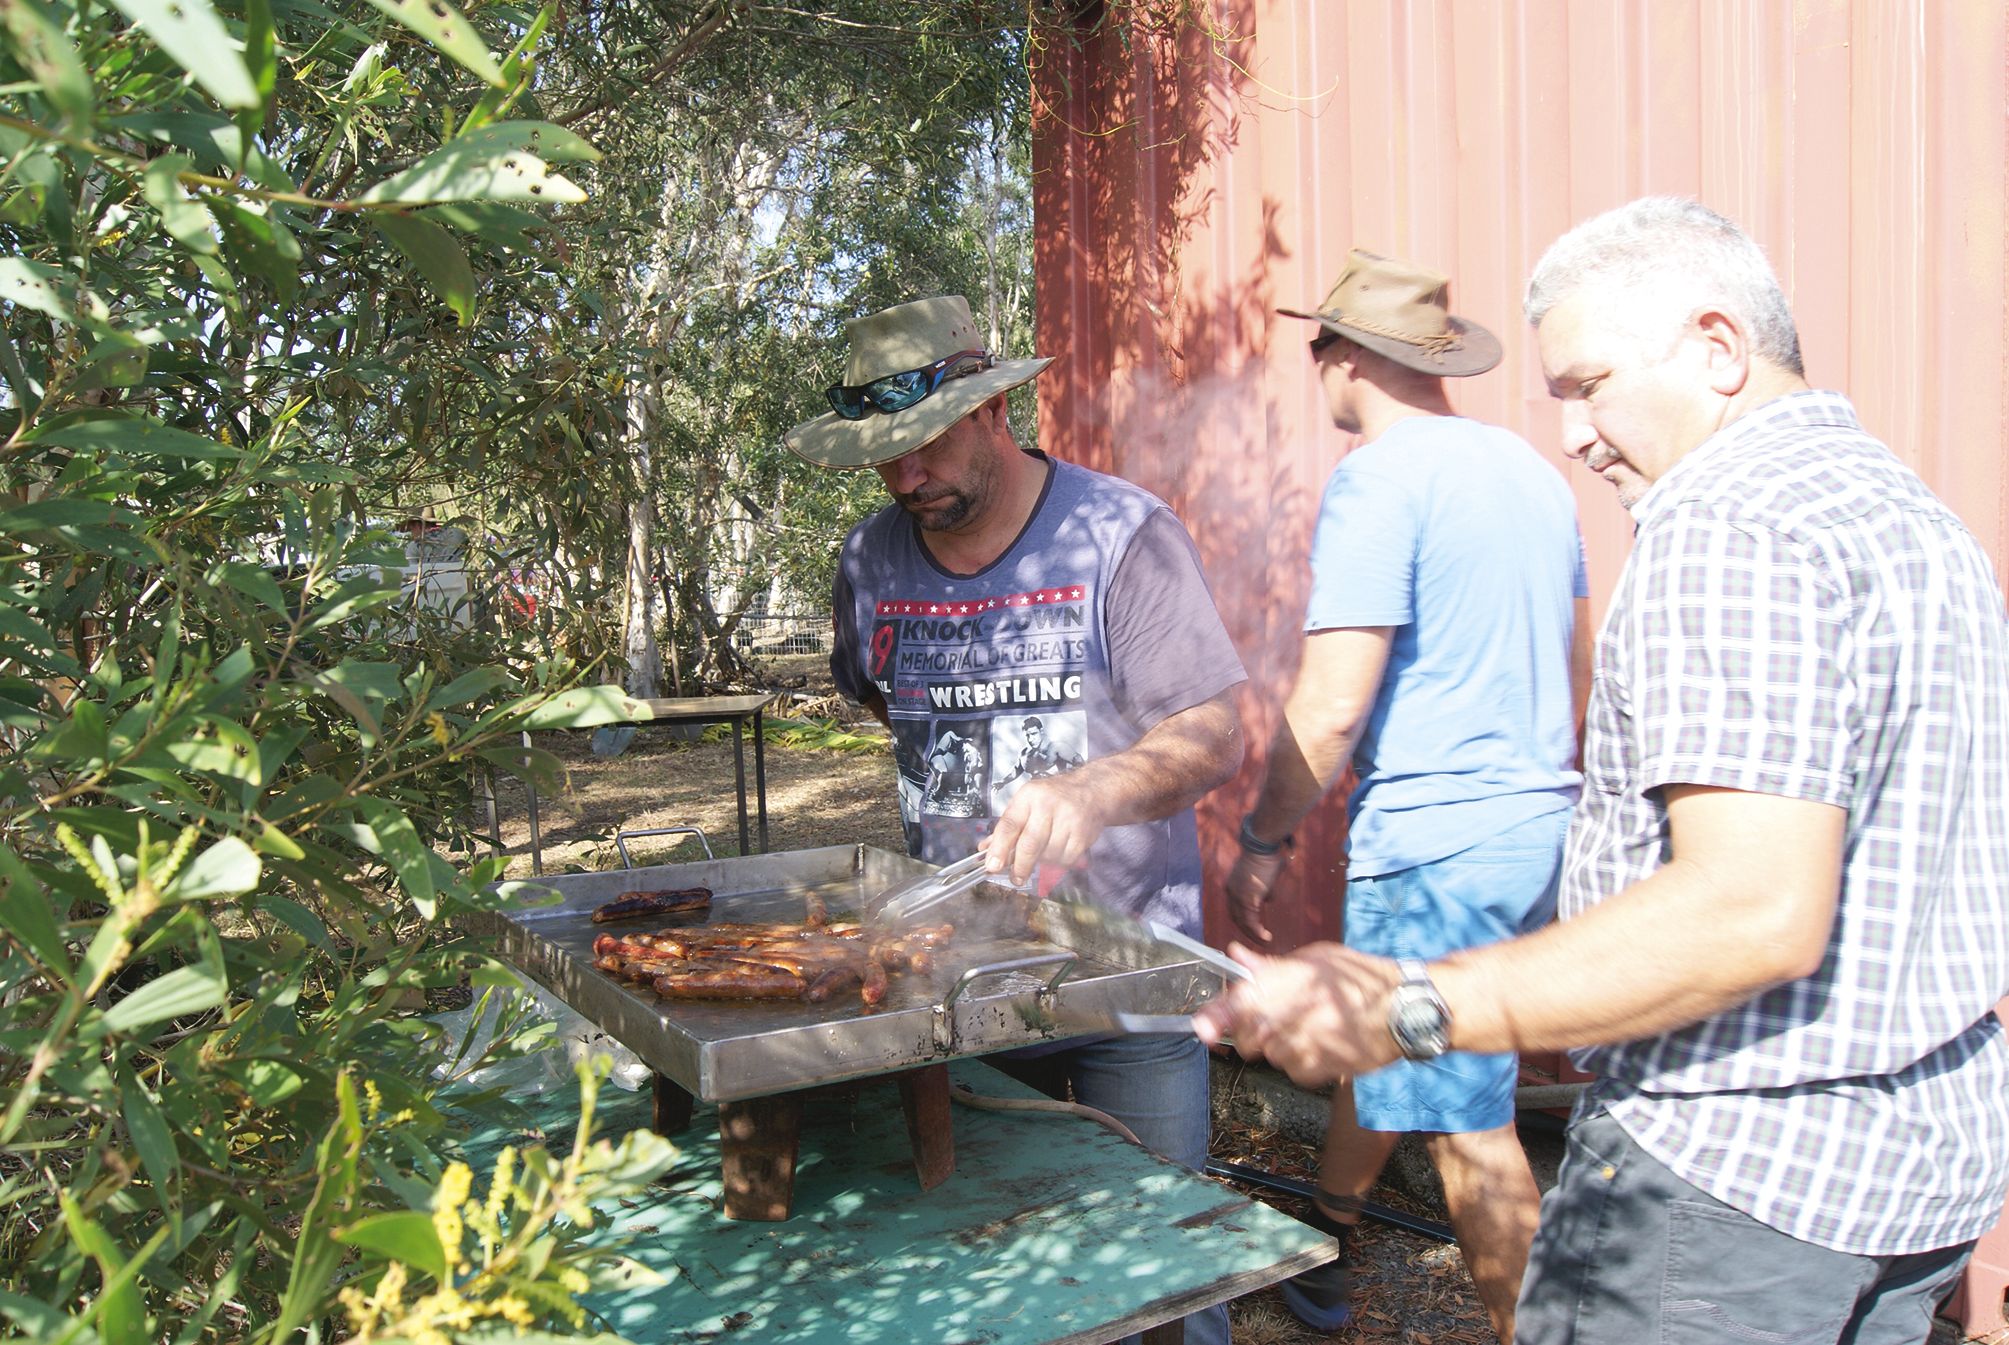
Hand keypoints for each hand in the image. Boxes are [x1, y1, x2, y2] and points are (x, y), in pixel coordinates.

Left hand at [982, 773, 1110, 883]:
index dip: (999, 848)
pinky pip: (1065, 860)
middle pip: (1030, 844)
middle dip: (1020, 866)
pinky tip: (1059, 850)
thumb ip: (1007, 827)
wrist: (1091, 791)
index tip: (993, 866)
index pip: (1009, 825)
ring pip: (1048, 855)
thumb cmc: (1054, 799)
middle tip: (1016, 878)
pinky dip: (1058, 862)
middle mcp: (1048, 805)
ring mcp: (1068, 819)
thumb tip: (985, 850)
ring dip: (1042, 862)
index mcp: (1028, 797)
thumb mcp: (1027, 803)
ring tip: (1044, 851)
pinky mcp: (1083, 834)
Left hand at [1193, 942, 1404, 1087]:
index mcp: (1286, 984)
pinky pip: (1294, 1070)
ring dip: (1280, 1044)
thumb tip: (1237, 955)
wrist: (1405, 1010)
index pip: (1239, 1003)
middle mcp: (1290, 1017)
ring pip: (1272, 1055)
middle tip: (1273, 1018)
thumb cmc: (1361, 978)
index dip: (1216, 1017)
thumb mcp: (1317, 959)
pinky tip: (1323, 1041)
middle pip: (1248, 1039)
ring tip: (1310, 1025)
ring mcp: (1304, 1047)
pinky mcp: (1319, 1070)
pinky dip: (1301, 1060)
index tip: (1201, 1027)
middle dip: (1252, 1031)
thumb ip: (1272, 965)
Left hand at [1225, 849, 1286, 944]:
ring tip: (1264, 941)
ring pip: (1243, 922)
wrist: (1263, 847)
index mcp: (1232, 887)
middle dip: (1247, 932)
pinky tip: (1266, 937)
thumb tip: (1268, 900)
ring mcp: (1238, 897)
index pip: (1235, 910)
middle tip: (1259, 940)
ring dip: (1254, 934)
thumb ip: (1263, 891)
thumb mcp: (1263, 878)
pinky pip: (1251, 921)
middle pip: (1236, 919)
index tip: (1253, 929)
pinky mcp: (1248, 899)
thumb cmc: (1266, 858)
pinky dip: (1257, 931)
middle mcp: (1231, 893)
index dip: (1243, 922)